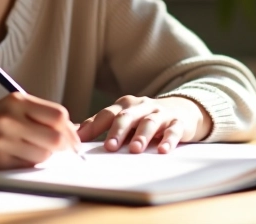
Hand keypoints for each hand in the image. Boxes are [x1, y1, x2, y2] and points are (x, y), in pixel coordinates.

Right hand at [0, 92, 79, 170]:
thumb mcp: (11, 109)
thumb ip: (39, 115)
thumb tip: (73, 130)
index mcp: (16, 101)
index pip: (58, 115)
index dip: (70, 129)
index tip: (73, 138)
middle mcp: (9, 118)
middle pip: (55, 138)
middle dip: (64, 147)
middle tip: (65, 152)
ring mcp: (2, 140)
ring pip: (43, 155)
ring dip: (45, 157)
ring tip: (33, 152)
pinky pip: (26, 166)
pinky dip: (29, 165)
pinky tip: (19, 158)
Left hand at [76, 95, 211, 153]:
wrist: (182, 109)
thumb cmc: (144, 117)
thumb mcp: (124, 117)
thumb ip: (101, 124)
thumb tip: (73, 132)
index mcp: (125, 105)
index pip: (106, 114)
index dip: (93, 126)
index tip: (80, 139)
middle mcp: (141, 106)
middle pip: (126, 117)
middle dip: (117, 131)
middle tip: (110, 147)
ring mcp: (160, 114)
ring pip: (149, 122)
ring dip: (141, 135)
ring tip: (135, 149)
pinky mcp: (177, 122)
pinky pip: (173, 131)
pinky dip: (168, 140)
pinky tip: (162, 150)